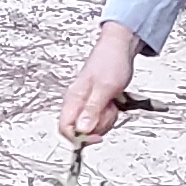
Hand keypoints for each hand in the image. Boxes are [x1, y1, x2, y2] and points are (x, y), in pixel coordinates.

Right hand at [59, 22, 141, 141]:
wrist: (119, 48)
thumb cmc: (111, 62)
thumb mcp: (105, 88)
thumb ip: (92, 110)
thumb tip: (82, 130)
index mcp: (73, 98)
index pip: (65, 129)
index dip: (80, 138)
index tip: (97, 136)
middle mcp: (75, 102)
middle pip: (80, 131)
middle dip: (98, 126)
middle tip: (108, 110)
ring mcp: (84, 103)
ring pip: (91, 127)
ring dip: (105, 120)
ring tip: (111, 103)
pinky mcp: (93, 103)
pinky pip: (98, 119)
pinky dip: (108, 115)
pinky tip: (112, 103)